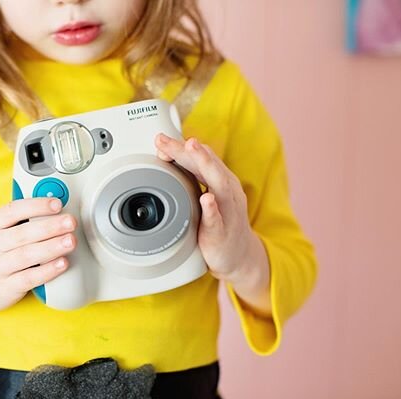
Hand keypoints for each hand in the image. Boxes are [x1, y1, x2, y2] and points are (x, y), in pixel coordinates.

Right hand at [0, 197, 78, 316]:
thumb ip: (23, 222)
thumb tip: (56, 208)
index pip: (12, 210)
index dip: (35, 205)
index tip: (57, 204)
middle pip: (22, 233)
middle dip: (49, 226)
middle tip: (70, 222)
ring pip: (26, 255)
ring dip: (51, 247)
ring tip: (70, 241)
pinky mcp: (7, 287)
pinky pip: (28, 278)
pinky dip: (47, 271)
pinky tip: (62, 264)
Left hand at [154, 133, 264, 286]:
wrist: (240, 257)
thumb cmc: (221, 223)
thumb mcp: (207, 196)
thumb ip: (192, 179)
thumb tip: (168, 159)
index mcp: (221, 181)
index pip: (203, 157)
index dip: (181, 147)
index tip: (160, 140)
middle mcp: (227, 191)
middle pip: (208, 164)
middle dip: (187, 149)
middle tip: (168, 139)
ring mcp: (227, 211)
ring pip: (218, 184)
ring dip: (204, 164)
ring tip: (191, 148)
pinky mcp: (223, 232)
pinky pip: (218, 219)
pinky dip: (212, 208)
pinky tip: (207, 198)